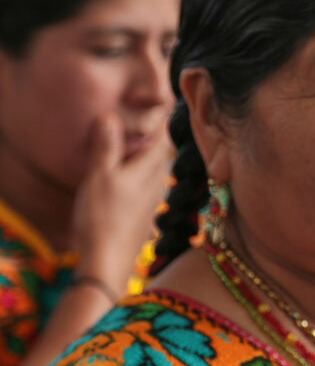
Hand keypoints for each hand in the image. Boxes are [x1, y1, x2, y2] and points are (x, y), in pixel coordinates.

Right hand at [70, 112, 172, 296]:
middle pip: (162, 156)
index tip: (165, 101)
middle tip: (152, 120)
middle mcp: (156, 186)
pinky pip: (147, 191)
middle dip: (157, 138)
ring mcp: (151, 204)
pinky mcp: (142, 220)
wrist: (106, 264)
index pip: (163, 138)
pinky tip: (130, 183)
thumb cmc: (102, 218)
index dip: (163, 120)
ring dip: (149, 159)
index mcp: (149, 170)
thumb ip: (106, 146)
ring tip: (139, 147)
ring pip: (155, 174)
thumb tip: (111, 116)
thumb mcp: (99, 176)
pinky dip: (141, 179)